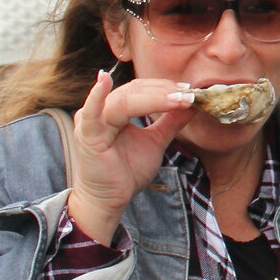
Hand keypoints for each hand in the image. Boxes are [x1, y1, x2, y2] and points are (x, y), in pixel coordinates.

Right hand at [66, 70, 194, 245]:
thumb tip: (192, 103)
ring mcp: (92, 121)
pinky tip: (105, 79)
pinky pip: (91, 113)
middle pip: (134, 91)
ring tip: (178, 98)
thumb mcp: (155, 141)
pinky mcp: (87, 136)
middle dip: (163, 91)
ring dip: (153, 97)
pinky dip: (96, 95)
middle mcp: (102, 111)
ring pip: (124, 100)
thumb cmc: (127, 171)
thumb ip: (171, 122)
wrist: (109, 200)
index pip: (141, 89)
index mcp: (116, 110)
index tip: (189, 89)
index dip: (164, 87)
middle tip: (188, 93)